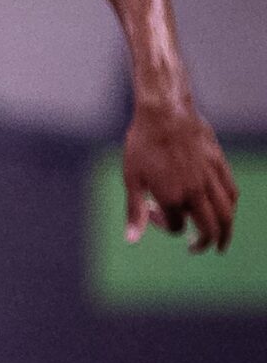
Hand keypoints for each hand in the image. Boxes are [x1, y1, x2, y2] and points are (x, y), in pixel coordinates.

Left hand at [122, 95, 238, 251]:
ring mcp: (210, 179)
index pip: (176, 226)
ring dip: (225, 231)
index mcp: (173, 197)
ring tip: (221, 241)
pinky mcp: (220, 165)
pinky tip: (224, 209)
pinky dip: (229, 206)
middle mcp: (196, 192)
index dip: (163, 225)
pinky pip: (231, 192)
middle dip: (205, 243)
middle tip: (198, 249)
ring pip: (227, 213)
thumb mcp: (132, 179)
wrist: (164, 113)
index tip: (152, 212)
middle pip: (210, 229)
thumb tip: (131, 240)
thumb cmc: (142, 145)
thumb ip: (135, 211)